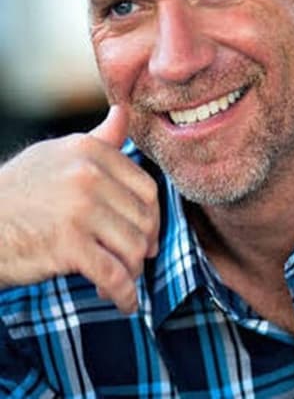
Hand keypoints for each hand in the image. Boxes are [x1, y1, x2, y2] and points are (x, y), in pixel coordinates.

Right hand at [0, 105, 158, 313]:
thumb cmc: (20, 189)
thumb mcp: (58, 154)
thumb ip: (99, 139)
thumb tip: (124, 111)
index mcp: (90, 151)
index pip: (146, 187)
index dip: (152, 216)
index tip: (146, 233)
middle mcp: (89, 175)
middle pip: (144, 219)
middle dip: (144, 246)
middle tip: (135, 260)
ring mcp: (80, 209)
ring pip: (133, 247)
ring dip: (132, 272)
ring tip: (121, 280)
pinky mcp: (69, 245)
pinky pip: (114, 275)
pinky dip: (124, 294)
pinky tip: (123, 302)